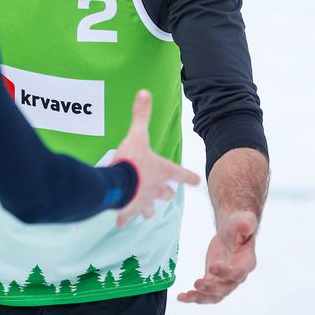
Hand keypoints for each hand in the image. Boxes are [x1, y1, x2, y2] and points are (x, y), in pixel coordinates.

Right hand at [112, 90, 202, 226]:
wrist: (117, 184)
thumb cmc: (131, 161)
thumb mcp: (137, 135)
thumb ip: (141, 115)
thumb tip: (145, 92)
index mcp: (161, 171)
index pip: (181, 174)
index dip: (189, 176)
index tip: (197, 180)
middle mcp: (155, 189)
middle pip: (166, 195)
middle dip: (166, 194)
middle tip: (166, 194)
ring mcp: (142, 202)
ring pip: (149, 211)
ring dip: (147, 210)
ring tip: (144, 211)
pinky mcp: (127, 211)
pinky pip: (126, 217)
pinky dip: (123, 219)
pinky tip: (119, 221)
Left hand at [177, 210, 258, 303]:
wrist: (232, 231)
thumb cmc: (239, 225)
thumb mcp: (243, 221)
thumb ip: (245, 224)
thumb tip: (246, 225)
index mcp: (247, 262)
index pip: (238, 272)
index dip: (226, 272)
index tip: (212, 267)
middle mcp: (238, 276)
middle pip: (226, 288)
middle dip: (212, 288)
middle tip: (197, 283)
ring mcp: (225, 281)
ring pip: (215, 295)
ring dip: (201, 297)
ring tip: (187, 295)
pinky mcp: (213, 281)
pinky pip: (205, 294)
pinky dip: (193, 297)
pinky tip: (181, 297)